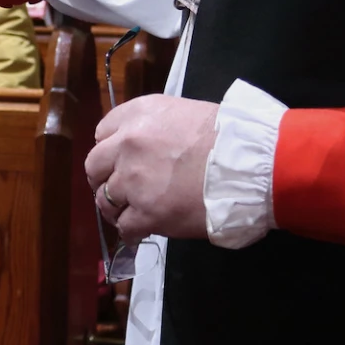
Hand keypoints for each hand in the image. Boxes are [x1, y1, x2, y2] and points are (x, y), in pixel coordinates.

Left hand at [85, 95, 218, 241]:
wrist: (250, 163)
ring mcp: (133, 181)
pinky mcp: (146, 213)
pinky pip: (124, 227)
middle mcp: (127, 144)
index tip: (120, 160)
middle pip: (94, 166)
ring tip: (132, 212)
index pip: (103, 132)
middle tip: (118, 189)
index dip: (111, 150)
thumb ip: (154, 128)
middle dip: (103, 178)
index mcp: (137, 115)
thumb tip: (146, 147)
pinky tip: (141, 230)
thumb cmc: (227, 136)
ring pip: (105, 199)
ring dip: (116, 207)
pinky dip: (130, 231)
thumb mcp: (182, 113)